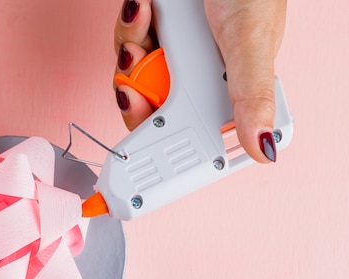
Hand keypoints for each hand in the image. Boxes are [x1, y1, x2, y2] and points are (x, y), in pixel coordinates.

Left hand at [113, 0, 286, 162]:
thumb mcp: (251, 43)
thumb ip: (253, 95)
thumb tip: (265, 148)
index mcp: (225, 89)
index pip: (189, 132)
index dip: (162, 143)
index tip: (142, 152)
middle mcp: (196, 75)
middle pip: (150, 108)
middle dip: (136, 97)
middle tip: (134, 90)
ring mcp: (173, 52)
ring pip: (133, 76)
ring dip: (130, 52)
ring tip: (145, 24)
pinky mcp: (153, 30)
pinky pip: (127, 42)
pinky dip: (130, 26)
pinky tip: (143, 8)